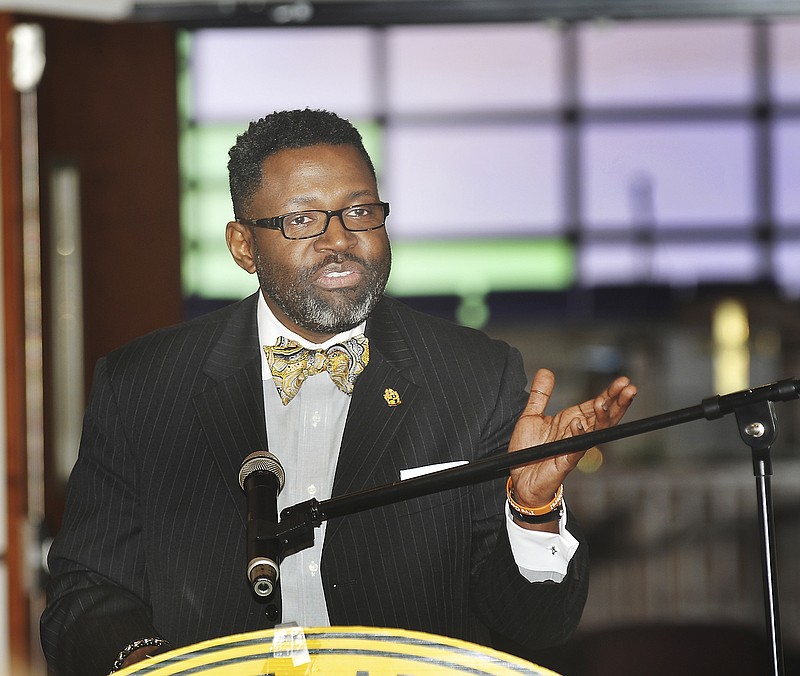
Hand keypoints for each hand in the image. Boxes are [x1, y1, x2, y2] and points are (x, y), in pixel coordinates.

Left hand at [508, 368, 636, 521]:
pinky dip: (578, 435)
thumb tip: (546, 370)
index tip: (623, 380)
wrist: (519, 478)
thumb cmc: (529, 450)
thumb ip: (541, 395)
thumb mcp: (532, 415)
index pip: (596, 404)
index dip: (609, 393)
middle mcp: (577, 433)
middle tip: (630, 388)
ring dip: (603, 417)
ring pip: (595, 431)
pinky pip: (575, 448)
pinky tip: (579, 423)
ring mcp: (573, 447)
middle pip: (604, 416)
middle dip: (617, 402)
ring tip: (604, 402)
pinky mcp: (564, 461)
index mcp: (572, 421)